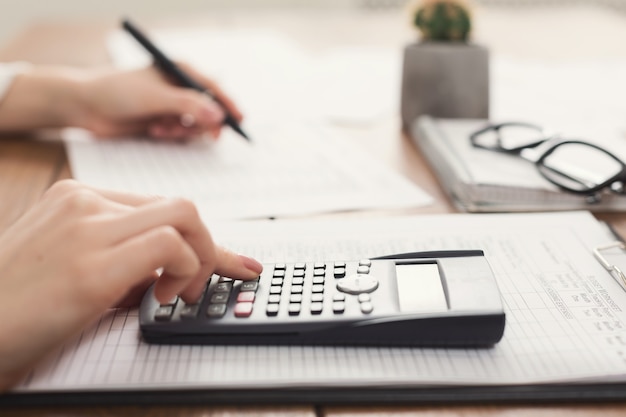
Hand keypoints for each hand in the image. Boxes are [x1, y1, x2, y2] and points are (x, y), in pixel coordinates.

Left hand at [0, 63, 242, 140]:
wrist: (86, 107)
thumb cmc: (117, 92)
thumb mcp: (156, 98)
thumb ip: (189, 106)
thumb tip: (218, 116)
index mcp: (179, 71)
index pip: (213, 88)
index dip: (227, 104)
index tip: (238, 121)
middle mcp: (177, 87)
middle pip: (207, 109)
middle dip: (201, 123)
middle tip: (199, 133)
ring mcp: (169, 105)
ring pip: (193, 125)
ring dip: (180, 131)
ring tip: (160, 128)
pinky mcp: (160, 121)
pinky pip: (179, 133)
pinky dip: (170, 135)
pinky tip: (152, 131)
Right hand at [0, 180, 261, 390]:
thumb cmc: (18, 306)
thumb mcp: (72, 263)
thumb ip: (122, 255)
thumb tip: (177, 268)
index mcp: (76, 198)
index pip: (159, 206)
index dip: (197, 236)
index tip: (229, 259)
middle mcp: (84, 203)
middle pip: (180, 206)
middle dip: (209, 246)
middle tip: (198, 284)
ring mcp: (87, 229)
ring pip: (184, 216)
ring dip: (202, 258)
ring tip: (179, 295)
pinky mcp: (93, 267)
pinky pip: (170, 246)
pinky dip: (186, 270)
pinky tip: (164, 299)